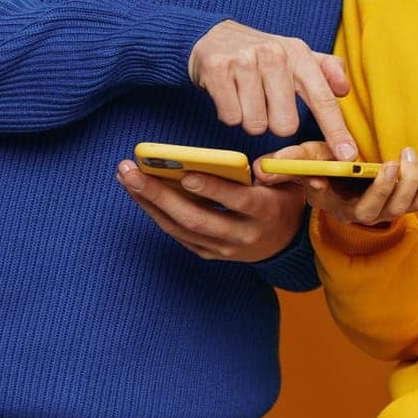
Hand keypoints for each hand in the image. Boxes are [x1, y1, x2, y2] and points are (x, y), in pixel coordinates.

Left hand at [116, 159, 306, 261]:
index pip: (237, 201)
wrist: (285, 242)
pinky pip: (177, 233)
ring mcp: (222, 249)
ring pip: (180, 228)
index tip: (186, 174)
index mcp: (265, 213)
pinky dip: (155, 212)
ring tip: (126, 176)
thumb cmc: (283, 199)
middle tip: (132, 171)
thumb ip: (276, 168)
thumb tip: (251, 165)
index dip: (212, 189)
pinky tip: (139, 192)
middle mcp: (242, 236)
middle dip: (160, 194)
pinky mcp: (208, 252)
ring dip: (149, 202)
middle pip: (195, 218)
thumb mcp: (291, 181)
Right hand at [188, 20, 356, 159]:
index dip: (336, 131)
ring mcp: (244, 60)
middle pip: (286, 125)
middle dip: (275, 122)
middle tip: (266, 102)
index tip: (348, 156)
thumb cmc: (263, 54)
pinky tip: (229, 94)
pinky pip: (231, 117)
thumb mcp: (297, 56)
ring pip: (255, 124)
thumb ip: (327, 71)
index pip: (323, 99)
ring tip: (246, 95)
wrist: (214, 35)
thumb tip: (344, 89)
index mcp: (299, 54)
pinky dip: (230, 113)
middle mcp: (274, 54)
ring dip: (250, 118)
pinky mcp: (217, 69)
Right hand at [255, 141, 417, 228]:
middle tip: (390, 162)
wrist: (349, 170)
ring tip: (410, 154)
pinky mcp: (409, 200)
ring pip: (409, 205)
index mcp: (339, 206)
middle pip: (382, 211)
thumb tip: (262, 168)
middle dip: (390, 187)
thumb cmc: (327, 162)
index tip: (357, 171)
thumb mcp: (308, 159)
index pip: (346, 207)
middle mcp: (366, 214)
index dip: (357, 192)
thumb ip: (290, 162)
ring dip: (414, 181)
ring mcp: (389, 209)